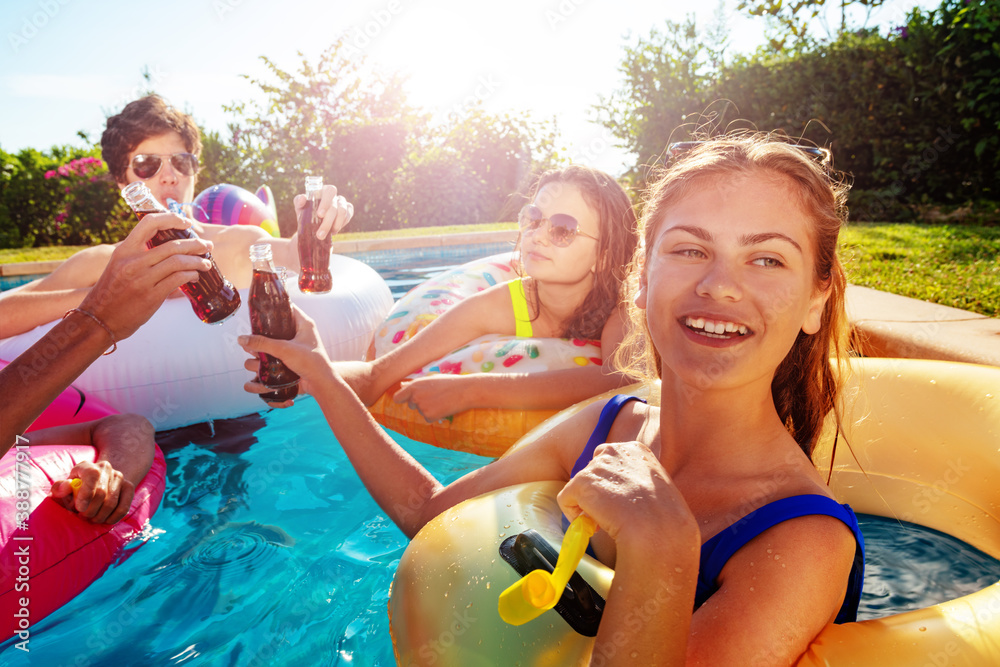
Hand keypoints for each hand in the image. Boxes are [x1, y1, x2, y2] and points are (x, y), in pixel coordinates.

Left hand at [50, 459, 135, 523]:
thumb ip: (60, 488)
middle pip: (102, 493)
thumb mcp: (64, 487)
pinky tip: (104, 520)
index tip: (80, 509)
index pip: (92, 475)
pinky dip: (113, 518)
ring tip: (92, 519)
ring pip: (112, 503)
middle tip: (83, 517)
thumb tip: (66, 487)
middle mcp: (106, 469)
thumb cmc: (75, 489)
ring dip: (100, 516)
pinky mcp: (129, 487)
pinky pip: (123, 508)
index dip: (86, 493)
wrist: (97, 481)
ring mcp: (119, 477)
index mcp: (88, 466)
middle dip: (90, 510)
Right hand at [79, 211, 213, 340]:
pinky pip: (178, 279)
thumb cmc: (111, 293)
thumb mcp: (119, 266)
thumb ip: (138, 255)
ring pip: (179, 261)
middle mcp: (133, 262)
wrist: (98, 319)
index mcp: (124, 251)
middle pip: (172, 245)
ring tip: (206, 263)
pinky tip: (194, 277)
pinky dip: (191, 275)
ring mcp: (142, 279)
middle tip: (207, 245)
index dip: (171, 218)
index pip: (149, 223)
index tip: (186, 222)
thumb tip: (165, 248)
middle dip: (195, 244)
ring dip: (197, 261)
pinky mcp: (151, 296)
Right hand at [239, 304, 331, 405]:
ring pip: (270, 345)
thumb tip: (241, 339)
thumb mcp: (285, 350)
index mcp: (303, 323)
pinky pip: (274, 357)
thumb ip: (262, 343)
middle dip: (260, 339)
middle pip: (273, 328)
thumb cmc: (310, 363)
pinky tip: (262, 368)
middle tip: (254, 346)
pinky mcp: (290, 360)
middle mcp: (299, 333)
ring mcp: (294, 347)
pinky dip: (267, 362)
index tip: (257, 315)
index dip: (271, 309)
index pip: (286, 307)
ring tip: (258, 360)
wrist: (321, 384)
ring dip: (261, 354)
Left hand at [293, 184, 352, 240]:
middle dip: (328, 222)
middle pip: (335, 206)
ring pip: (343, 212)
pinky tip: (334, 231)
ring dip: (335, 225)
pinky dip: (341, 224)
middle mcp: (334, 196)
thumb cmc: (306, 212)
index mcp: (323, 191)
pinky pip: (348, 216)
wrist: (311, 224)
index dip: (326, 202)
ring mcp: (342, 203)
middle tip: (320, 234)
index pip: (329, 191)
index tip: (320, 215)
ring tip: (328, 234)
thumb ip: (299, 202)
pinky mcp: (348, 211)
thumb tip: (302, 199)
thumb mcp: (300, 207)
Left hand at [392, 375, 468, 422]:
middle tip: (435, 396)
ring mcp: (421, 407)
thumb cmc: (449, 383)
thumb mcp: (430, 379)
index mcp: (414, 386)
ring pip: (421, 412)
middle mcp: (415, 397)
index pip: (397, 398)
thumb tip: (402, 386)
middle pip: (411, 405)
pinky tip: (444, 408)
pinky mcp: (429, 416)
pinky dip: (435, 416)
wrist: (465, 391)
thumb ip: (415, 384)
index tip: (406, 400)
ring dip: (429, 409)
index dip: (401, 399)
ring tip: (442, 400)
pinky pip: (428, 419)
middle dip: (420, 403)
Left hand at [557, 441, 695, 548]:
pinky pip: (565, 500)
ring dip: (589, 506)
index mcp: (636, 449)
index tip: (619, 503)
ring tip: (608, 522)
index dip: (610, 484)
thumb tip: (621, 497)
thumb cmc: (666, 518)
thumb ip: (636, 482)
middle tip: (611, 514)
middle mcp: (614, 451)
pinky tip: (594, 526)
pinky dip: (573, 515)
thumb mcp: (657, 487)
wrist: (658, 530)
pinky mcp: (581, 483)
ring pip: (580, 488)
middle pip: (592, 472)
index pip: (611, 460)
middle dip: (597, 493)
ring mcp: (596, 466)